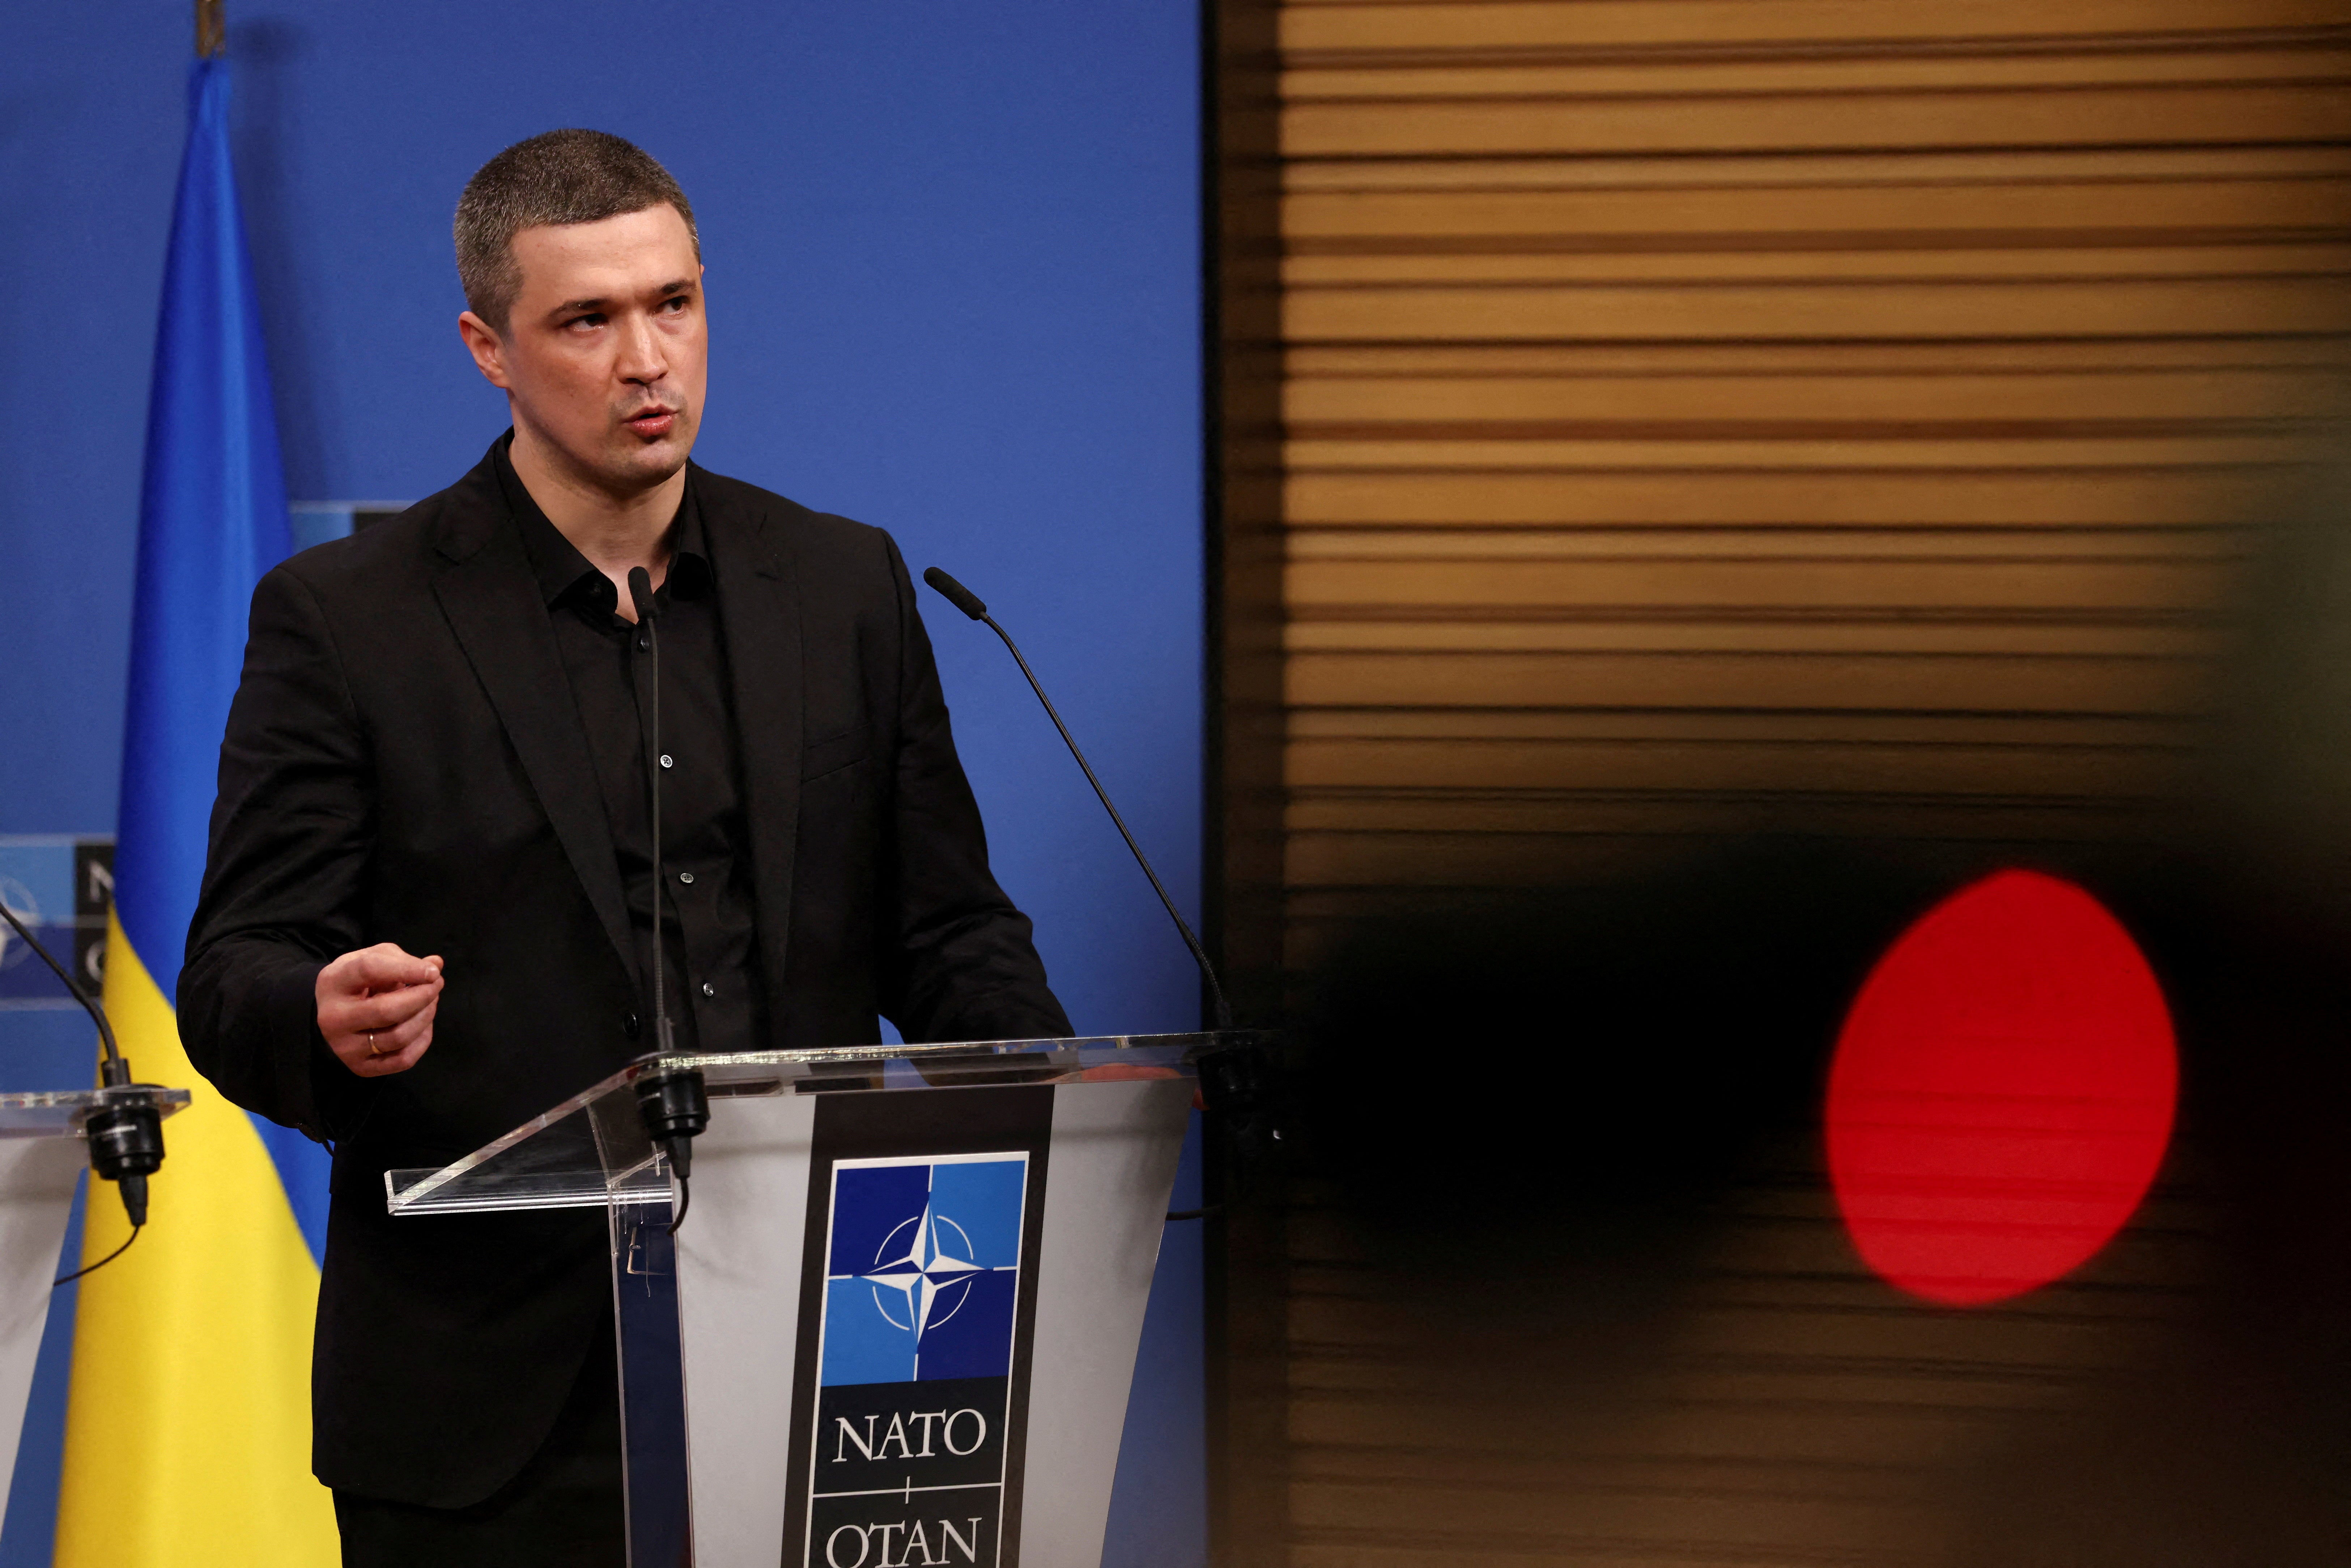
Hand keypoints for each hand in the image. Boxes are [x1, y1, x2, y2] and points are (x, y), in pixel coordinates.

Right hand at [317, 944, 443, 1076]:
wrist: (336, 1013)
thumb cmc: (360, 981)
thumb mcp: (374, 959)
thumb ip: (403, 960)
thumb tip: (436, 964)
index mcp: (333, 982)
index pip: (369, 971)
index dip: (406, 969)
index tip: (433, 971)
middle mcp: (333, 1018)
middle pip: (386, 1011)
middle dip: (422, 996)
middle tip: (437, 984)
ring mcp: (344, 1047)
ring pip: (398, 1037)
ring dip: (425, 1016)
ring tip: (431, 1001)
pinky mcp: (360, 1067)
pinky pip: (403, 1059)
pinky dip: (422, 1040)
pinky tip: (423, 1024)